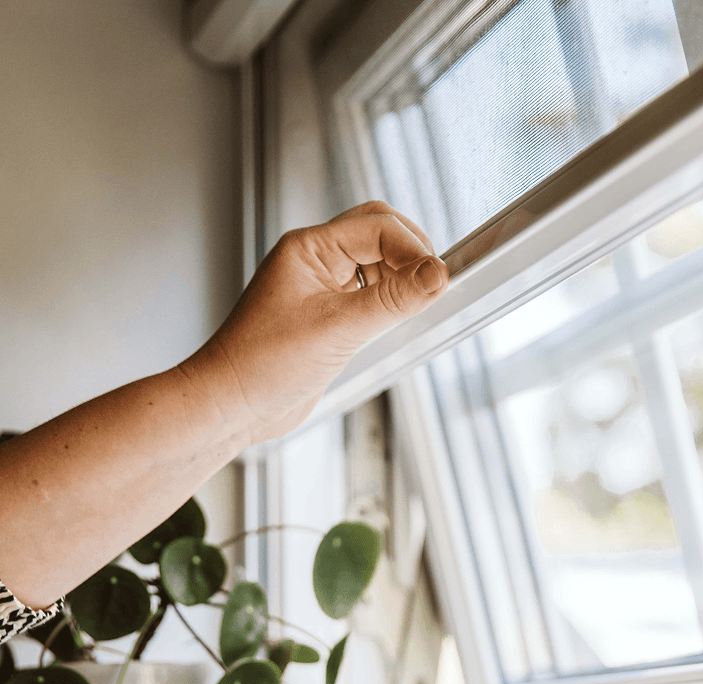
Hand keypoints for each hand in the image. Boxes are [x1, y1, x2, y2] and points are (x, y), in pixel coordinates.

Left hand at [186, 202, 447, 442]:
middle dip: (411, 254)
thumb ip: (393, 300)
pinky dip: (390, 303)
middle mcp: (315, 261)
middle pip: (378, 234)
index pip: (377, 227)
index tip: (437, 279)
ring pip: (376, 265)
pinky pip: (368, 296)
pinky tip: (397, 322)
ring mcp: (321, 288)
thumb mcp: (339, 329)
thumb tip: (436, 274)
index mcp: (309, 248)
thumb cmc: (262, 364)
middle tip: (433, 285)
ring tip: (416, 306)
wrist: (233, 405)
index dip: (413, 250)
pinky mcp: (328, 317)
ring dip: (402, 279)